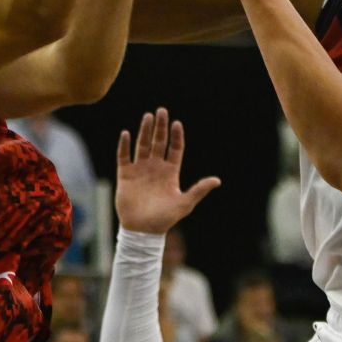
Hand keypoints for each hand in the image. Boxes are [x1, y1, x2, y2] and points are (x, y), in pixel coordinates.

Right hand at [114, 108, 219, 235]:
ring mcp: (140, 170)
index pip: (175, 149)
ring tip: (147, 116)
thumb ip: (199, 190)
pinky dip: (124, 145)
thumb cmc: (165, 218)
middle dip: (160, 127)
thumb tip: (217, 180)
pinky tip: (126, 133)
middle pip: (158, 142)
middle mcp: (156, 167)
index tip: (177, 123)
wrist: (143, 231)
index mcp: (170, 172)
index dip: (176, 136)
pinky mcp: (126, 175)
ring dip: (144, 131)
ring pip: (142, 145)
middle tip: (161, 110)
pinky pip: (124, 157)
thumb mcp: (185, 203)